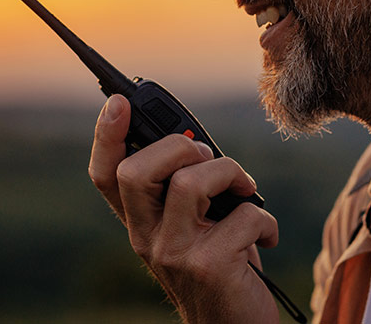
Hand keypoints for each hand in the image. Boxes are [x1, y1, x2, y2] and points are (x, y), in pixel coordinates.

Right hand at [88, 94, 280, 323]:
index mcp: (140, 223)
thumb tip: (195, 144)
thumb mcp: (194, 226)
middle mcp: (146, 238)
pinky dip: (265, 220)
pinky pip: (242, 215)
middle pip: (136, 171)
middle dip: (178, 147)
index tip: (118, 103)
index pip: (106, 176)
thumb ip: (186, 189)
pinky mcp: (209, 266)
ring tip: (244, 191)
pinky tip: (265, 237)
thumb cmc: (222, 265)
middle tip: (206, 158)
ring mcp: (173, 254)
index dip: (105, 136)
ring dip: (230, 173)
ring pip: (190, 183)